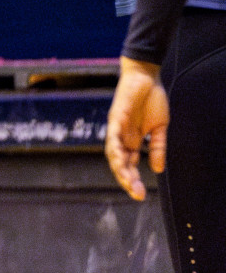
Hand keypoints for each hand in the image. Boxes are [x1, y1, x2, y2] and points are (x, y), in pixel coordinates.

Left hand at [105, 57, 168, 200]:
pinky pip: (113, 135)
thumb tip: (157, 169)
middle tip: (136, 194)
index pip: (129, 164)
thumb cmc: (151, 101)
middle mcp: (121, 137)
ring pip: (113, 153)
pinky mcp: (116, 117)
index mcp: (132, 141)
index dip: (133, 179)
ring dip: (120, 168)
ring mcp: (117, 128)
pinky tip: (120, 160)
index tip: (140, 195)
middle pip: (120, 163)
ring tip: (128, 182)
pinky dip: (115, 148)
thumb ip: (157, 147)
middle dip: (127, 179)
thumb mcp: (159, 128)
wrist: (146, 77)